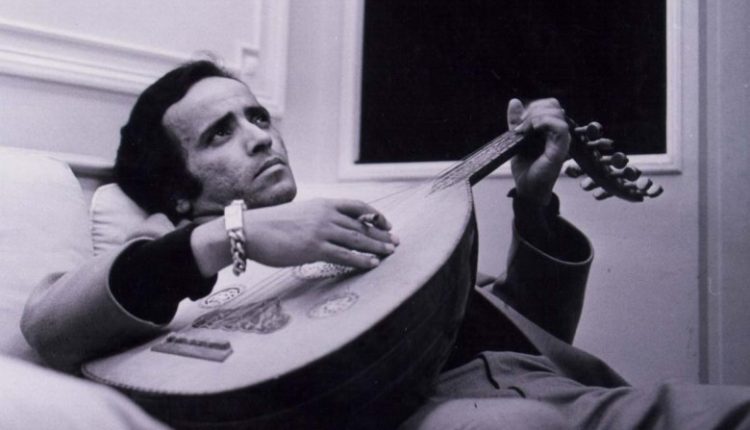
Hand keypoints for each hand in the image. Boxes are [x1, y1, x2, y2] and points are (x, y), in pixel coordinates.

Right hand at [243, 198, 397, 268]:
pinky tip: (372, 264)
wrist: (250, 230)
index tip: (385, 223)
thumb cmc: (271, 225)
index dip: (375, 215)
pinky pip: (344, 255)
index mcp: (323, 204)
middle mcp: (326, 215)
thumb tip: (330, 231)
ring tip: (390, 252)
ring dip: (376, 247)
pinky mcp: (314, 248)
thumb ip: (318, 219)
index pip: (357, 206)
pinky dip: (361, 260)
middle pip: (361, 224)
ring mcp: (321, 231)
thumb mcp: (300, 214)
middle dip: (381, 234)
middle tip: (396, 241)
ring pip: (357, 239)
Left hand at [507, 98, 569, 204]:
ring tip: (523, 130)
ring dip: (536, 117)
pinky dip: (544, 123)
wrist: (526, 189)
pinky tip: (531, 130)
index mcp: (550, 130)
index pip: (550, 105)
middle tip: (520, 126)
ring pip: (557, 113)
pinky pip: (560, 128)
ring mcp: (562, 141)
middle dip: (534, 109)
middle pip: (554, 105)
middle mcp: (558, 134)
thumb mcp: (516, 140)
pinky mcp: (561, 149)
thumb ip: (516, 122)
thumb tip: (514, 102)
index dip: (534, 106)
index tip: (519, 121)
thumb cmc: (525, 167)